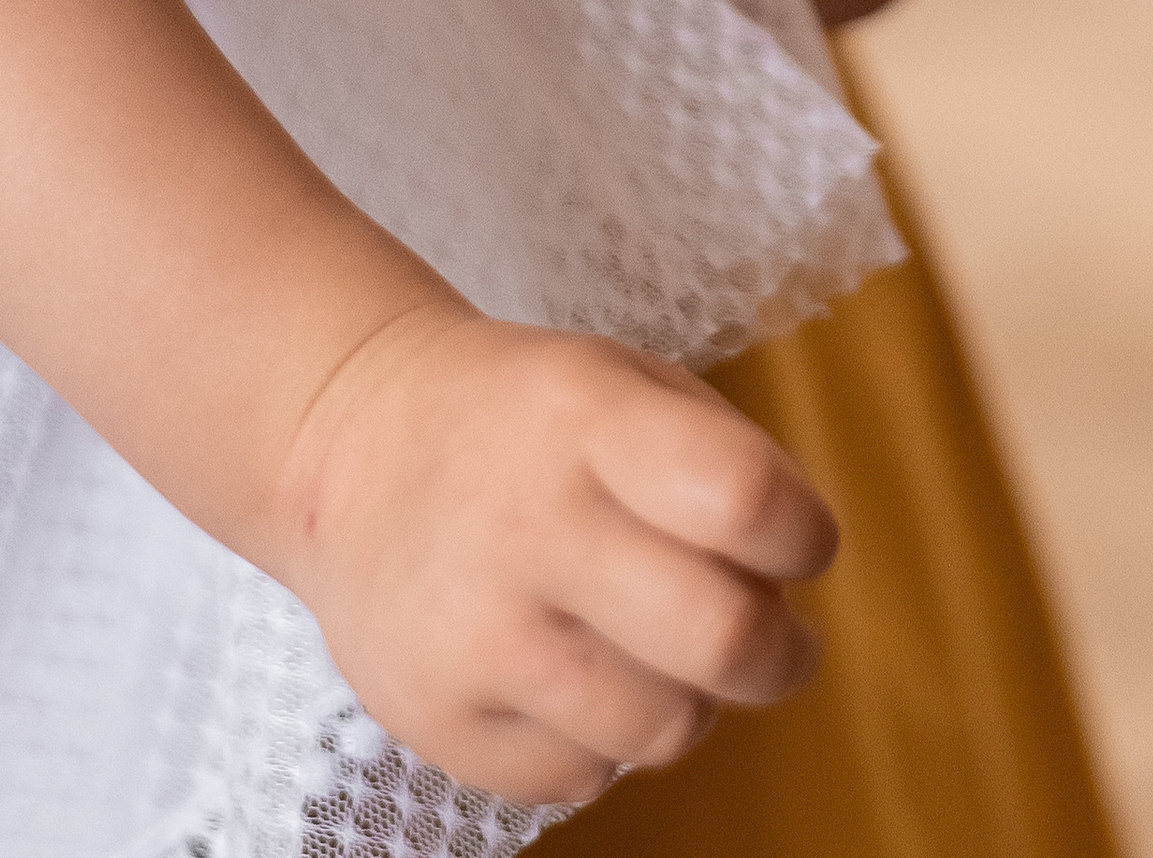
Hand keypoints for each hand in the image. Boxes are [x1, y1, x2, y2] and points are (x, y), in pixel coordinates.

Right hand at [274, 302, 834, 806]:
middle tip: (774, 639)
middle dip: (783, 653)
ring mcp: (475, 630)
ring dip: (688, 698)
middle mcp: (525, 521)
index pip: (746, 497)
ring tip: (647, 644)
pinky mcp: (436, 717)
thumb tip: (792, 584)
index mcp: (584, 414)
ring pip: (667, 728)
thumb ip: (725, 462)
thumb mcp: (621, 377)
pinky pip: (586, 775)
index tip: (797, 541)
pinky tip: (562, 668)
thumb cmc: (520, 419)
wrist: (348, 445)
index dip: (804, 534)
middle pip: (724, 637)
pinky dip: (599, 735)